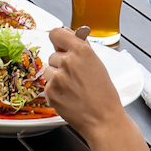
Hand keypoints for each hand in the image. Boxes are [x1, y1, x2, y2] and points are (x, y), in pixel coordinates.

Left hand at [45, 26, 133, 142]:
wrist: (102, 119)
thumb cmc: (104, 94)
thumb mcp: (97, 64)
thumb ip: (81, 46)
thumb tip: (69, 32)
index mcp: (81, 50)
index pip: (56, 33)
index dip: (58, 39)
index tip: (60, 44)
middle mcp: (67, 61)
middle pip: (53, 55)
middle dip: (61, 64)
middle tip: (76, 77)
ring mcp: (56, 77)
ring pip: (49, 70)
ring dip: (57, 77)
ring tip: (73, 88)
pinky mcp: (49, 92)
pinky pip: (47, 85)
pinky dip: (55, 91)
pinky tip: (68, 97)